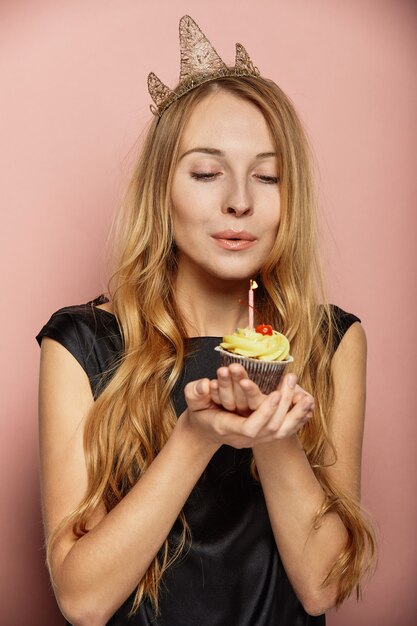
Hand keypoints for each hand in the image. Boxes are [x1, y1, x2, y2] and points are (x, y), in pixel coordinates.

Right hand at [180, 368, 313, 448]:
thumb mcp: (192, 399)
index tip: (276, 394)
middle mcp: (243, 438)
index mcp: (226, 428)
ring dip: (296, 414)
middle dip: (285, 406)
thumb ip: (195, 391)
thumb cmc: (199, 412)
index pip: (250, 427)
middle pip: (271, 430)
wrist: (204, 430)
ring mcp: (254, 440)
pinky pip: (285, 432)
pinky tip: (307, 405)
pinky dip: (297, 419)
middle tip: (291, 381)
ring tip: (307, 395)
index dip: (264, 413)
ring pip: (282, 433)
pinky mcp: (263, 436)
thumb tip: (206, 384)